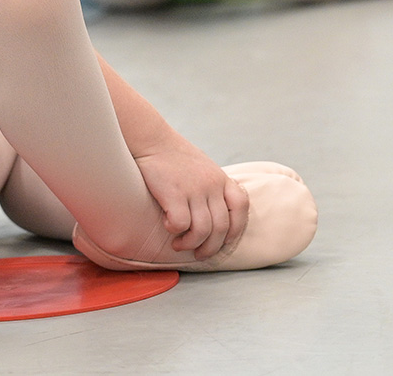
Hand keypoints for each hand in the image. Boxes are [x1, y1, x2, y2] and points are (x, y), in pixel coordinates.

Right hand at [133, 137, 248, 258]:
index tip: (224, 241)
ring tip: (178, 244)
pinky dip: (175, 231)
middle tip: (198, 254)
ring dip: (190, 244)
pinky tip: (166, 225)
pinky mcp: (174, 193)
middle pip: (222, 227)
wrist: (152, 139)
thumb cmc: (173, 156)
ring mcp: (194, 189)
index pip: (241, 207)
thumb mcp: (203, 168)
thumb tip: (212, 216)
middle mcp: (211, 185)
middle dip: (211, 247)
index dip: (235, 229)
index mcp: (220, 178)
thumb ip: (211, 188)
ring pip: (203, 231)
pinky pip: (181, 224)